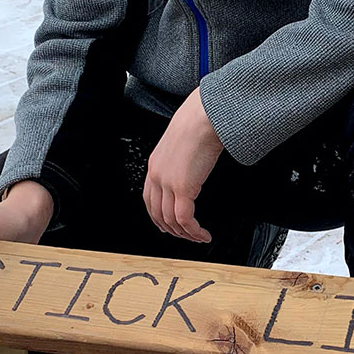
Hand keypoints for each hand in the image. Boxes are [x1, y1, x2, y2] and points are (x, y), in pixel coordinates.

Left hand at [142, 88, 222, 243]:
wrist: (204, 117)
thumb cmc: (199, 122)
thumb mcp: (183, 142)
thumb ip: (182, 158)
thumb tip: (192, 167)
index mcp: (155, 164)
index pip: (149, 199)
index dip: (157, 216)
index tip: (167, 224)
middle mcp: (157, 175)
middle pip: (158, 213)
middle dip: (171, 229)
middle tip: (185, 236)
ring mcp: (168, 183)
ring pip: (171, 220)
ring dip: (185, 234)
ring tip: (198, 237)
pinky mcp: (183, 188)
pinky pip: (185, 219)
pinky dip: (194, 231)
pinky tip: (202, 234)